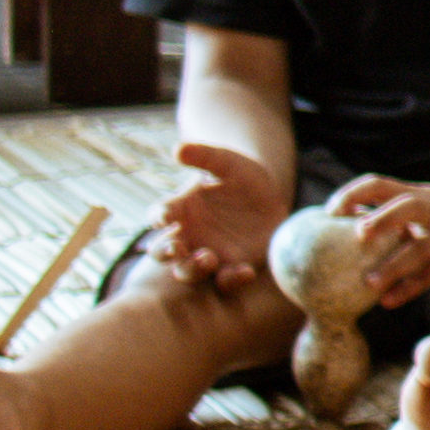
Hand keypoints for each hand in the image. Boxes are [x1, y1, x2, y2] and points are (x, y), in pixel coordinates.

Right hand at [152, 142, 282, 293]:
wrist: (271, 198)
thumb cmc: (241, 177)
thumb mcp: (228, 163)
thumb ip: (205, 156)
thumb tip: (178, 149)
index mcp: (180, 209)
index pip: (159, 215)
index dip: (159, 216)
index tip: (165, 217)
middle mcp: (187, 236)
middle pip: (162, 251)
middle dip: (166, 251)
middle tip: (177, 246)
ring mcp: (207, 253)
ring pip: (187, 271)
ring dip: (192, 268)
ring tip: (208, 258)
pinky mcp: (232, 266)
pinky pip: (224, 280)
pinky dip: (230, 279)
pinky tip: (244, 271)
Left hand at [321, 172, 429, 313]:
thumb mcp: (422, 199)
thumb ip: (388, 211)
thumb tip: (338, 229)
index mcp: (415, 194)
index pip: (379, 185)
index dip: (353, 194)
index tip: (331, 212)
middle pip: (407, 207)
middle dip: (383, 219)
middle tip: (358, 235)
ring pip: (420, 249)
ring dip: (393, 266)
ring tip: (369, 283)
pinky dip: (408, 290)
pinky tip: (387, 301)